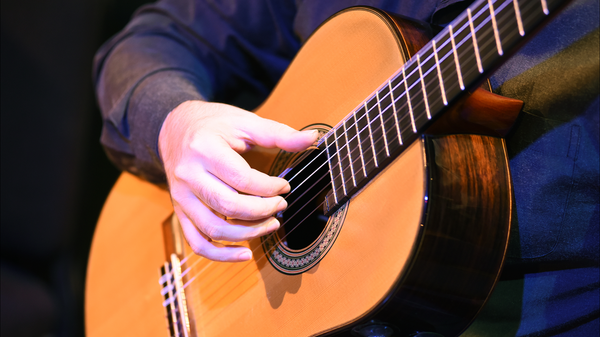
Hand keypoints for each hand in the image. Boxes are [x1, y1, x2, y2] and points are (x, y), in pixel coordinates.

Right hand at [158, 100, 317, 261]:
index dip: (269, 187)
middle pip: (229, 206)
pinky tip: (244, 254)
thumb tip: (312, 138)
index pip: (241, 179)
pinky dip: (220, 255)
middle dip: (263, 211)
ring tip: (271, 225)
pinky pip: (196, 242)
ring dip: (248, 234)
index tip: (285, 186)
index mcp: (204, 149)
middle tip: (281, 205)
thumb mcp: (245, 121)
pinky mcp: (180, 211)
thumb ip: (279, 133)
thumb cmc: (213, 125)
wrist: (174, 128)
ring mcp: (181, 196)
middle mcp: (188, 175)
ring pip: (214, 229)